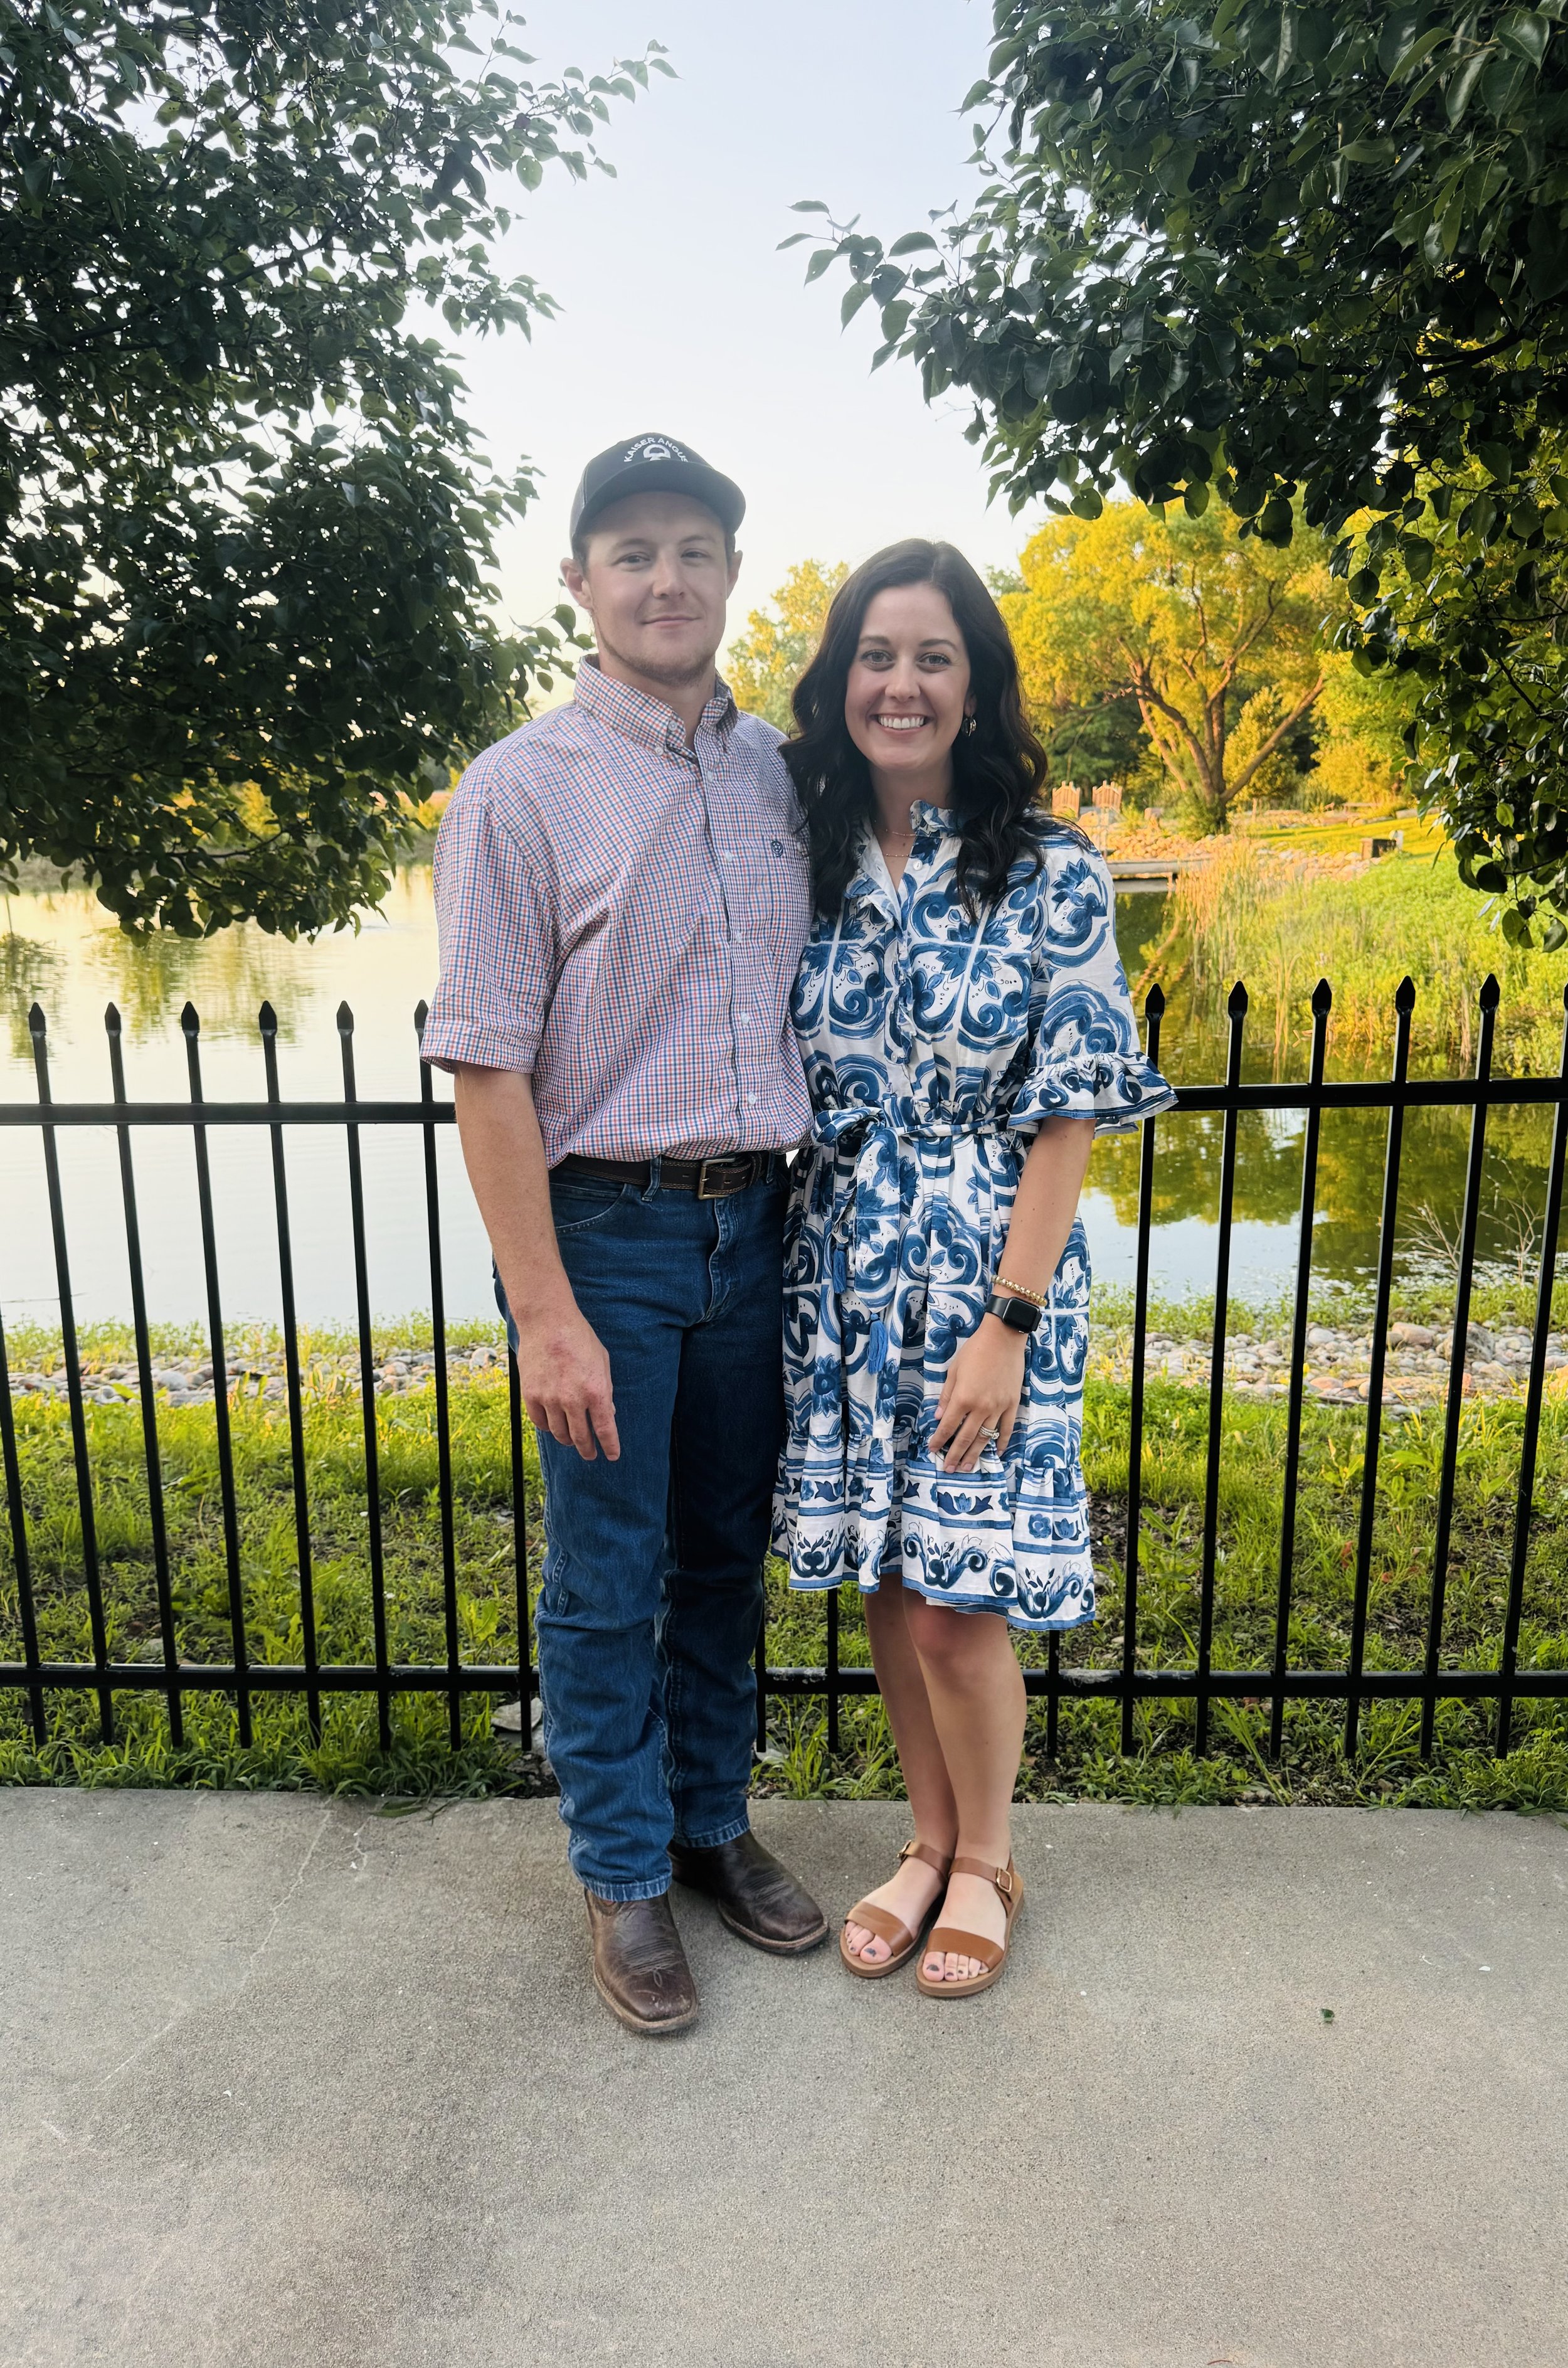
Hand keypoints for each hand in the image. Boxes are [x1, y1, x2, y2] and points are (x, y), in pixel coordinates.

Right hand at [511, 1296, 619, 1460]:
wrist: (547, 1321)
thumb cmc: (579, 1338)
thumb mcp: (602, 1362)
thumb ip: (605, 1389)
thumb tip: (608, 1413)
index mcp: (596, 1391)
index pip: (605, 1429)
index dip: (610, 1446)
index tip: (612, 1456)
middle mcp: (573, 1399)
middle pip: (581, 1437)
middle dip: (588, 1450)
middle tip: (590, 1455)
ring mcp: (550, 1398)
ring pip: (559, 1433)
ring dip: (568, 1441)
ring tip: (572, 1441)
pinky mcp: (531, 1395)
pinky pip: (540, 1422)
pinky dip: (548, 1428)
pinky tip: (554, 1426)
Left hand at [930, 1315, 1026, 1472]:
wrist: (1003, 1338)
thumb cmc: (975, 1351)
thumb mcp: (953, 1370)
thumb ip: (946, 1396)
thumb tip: (939, 1417)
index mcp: (963, 1398)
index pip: (948, 1426)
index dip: (939, 1440)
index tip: (933, 1450)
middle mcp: (981, 1407)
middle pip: (966, 1437)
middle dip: (955, 1455)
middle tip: (948, 1469)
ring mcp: (998, 1407)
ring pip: (985, 1437)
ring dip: (975, 1454)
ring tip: (967, 1467)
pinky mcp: (1012, 1404)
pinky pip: (1007, 1428)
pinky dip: (1002, 1442)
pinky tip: (997, 1453)